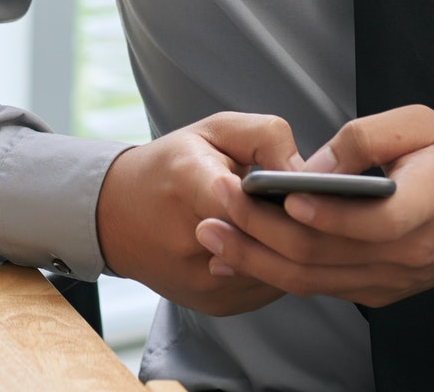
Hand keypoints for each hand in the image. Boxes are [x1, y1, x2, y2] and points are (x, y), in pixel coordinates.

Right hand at [94, 112, 303, 316]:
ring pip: (278, 271)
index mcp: (186, 183)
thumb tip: (305, 173)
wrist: (115, 217)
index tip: (306, 186)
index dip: (284, 194)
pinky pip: (270, 288)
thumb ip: (265, 137)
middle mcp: (190, 242)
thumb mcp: (213, 130)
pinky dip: (280, 266)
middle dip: (302, 225)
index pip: (246, 201)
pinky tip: (275, 245)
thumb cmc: (170, 166)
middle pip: (270, 242)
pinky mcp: (214, 304)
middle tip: (317, 207)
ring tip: (297, 224)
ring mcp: (203, 281)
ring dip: (294, 249)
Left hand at [192, 105, 433, 308]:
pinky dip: (276, 274)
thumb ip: (369, 137)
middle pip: (326, 255)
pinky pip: (320, 287)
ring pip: (314, 280)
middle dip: (263, 231)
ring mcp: (389, 279)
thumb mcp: (422, 124)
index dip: (327, 213)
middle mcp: (405, 254)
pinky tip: (240, 255)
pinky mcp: (376, 291)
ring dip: (257, 259)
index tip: (284, 194)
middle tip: (219, 203)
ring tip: (212, 233)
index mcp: (425, 206)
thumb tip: (316, 165)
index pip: (372, 222)